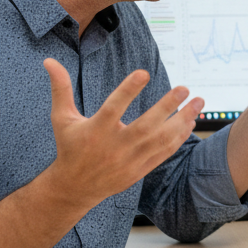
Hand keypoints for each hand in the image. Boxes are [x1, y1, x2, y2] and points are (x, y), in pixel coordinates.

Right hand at [43, 59, 203, 213]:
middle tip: (184, 88)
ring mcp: (130, 160)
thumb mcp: (62, 118)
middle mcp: (114, 146)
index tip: (144, 72)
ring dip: (182, 121)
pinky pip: (164, 152)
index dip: (128, 90)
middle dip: (167, 106)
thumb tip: (49, 60)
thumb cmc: (70, 147)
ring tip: (198, 102)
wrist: (75, 187)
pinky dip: (179, 137)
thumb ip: (60, 88)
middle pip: (145, 126)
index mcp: (95, 131)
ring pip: (161, 140)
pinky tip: (191, 121)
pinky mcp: (140, 170)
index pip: (113, 108)